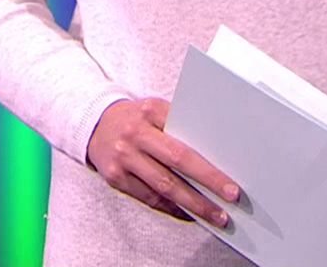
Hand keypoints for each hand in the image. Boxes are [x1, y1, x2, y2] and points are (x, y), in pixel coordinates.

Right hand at [86, 97, 240, 226]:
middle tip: (231, 197)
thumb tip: (214, 154)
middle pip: (177, 160)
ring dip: (193, 203)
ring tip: (215, 215)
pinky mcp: (115, 177)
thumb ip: (178, 126)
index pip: (185, 137)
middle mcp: (135, 134)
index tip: (231, 178)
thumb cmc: (136, 119)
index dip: (209, 162)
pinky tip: (189, 213)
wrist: (95, 124)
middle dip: (208, 181)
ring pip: (164, 185)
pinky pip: (149, 197)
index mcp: (151, 111)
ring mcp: (124, 157)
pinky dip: (171, 207)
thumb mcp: (155, 110)